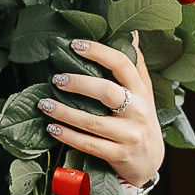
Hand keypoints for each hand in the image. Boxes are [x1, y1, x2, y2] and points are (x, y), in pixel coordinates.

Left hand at [40, 34, 165, 187]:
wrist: (151, 162)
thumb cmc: (141, 119)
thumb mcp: (144, 92)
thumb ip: (136, 64)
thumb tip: (132, 32)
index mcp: (141, 91)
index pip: (122, 64)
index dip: (98, 52)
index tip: (74, 45)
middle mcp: (138, 111)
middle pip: (107, 91)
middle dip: (78, 83)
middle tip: (56, 78)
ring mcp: (129, 135)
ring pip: (92, 121)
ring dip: (64, 112)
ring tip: (43, 104)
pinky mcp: (119, 155)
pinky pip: (89, 144)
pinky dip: (68, 136)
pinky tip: (52, 128)